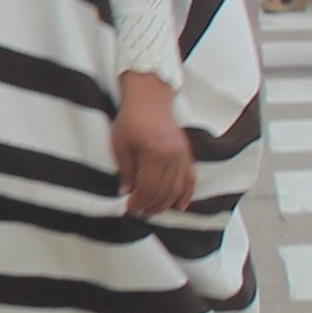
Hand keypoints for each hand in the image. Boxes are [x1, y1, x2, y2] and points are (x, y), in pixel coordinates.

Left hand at [109, 72, 193, 217]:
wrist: (150, 99)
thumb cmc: (131, 119)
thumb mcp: (120, 145)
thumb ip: (125, 170)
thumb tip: (126, 193)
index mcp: (155, 154)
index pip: (149, 187)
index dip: (138, 201)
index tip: (128, 208)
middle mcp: (174, 157)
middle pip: (165, 191)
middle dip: (151, 205)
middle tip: (140, 213)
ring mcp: (183, 156)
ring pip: (178, 188)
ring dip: (166, 203)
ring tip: (153, 211)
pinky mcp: (187, 154)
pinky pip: (190, 179)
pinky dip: (186, 194)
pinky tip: (181, 206)